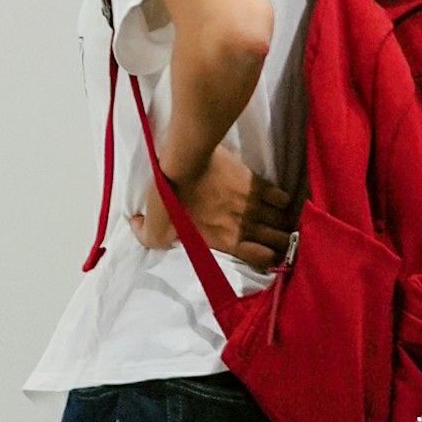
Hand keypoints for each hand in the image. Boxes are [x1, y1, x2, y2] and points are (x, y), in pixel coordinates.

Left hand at [140, 150, 290, 267]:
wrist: (186, 161)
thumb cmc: (172, 194)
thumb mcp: (155, 225)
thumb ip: (148, 237)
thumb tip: (138, 229)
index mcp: (225, 240)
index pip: (261, 258)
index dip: (267, 259)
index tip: (266, 255)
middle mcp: (246, 226)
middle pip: (279, 242)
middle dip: (281, 243)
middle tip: (278, 240)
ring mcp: (254, 205)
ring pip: (283, 221)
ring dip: (283, 224)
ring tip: (279, 224)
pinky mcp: (256, 182)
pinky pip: (281, 197)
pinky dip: (282, 201)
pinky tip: (275, 201)